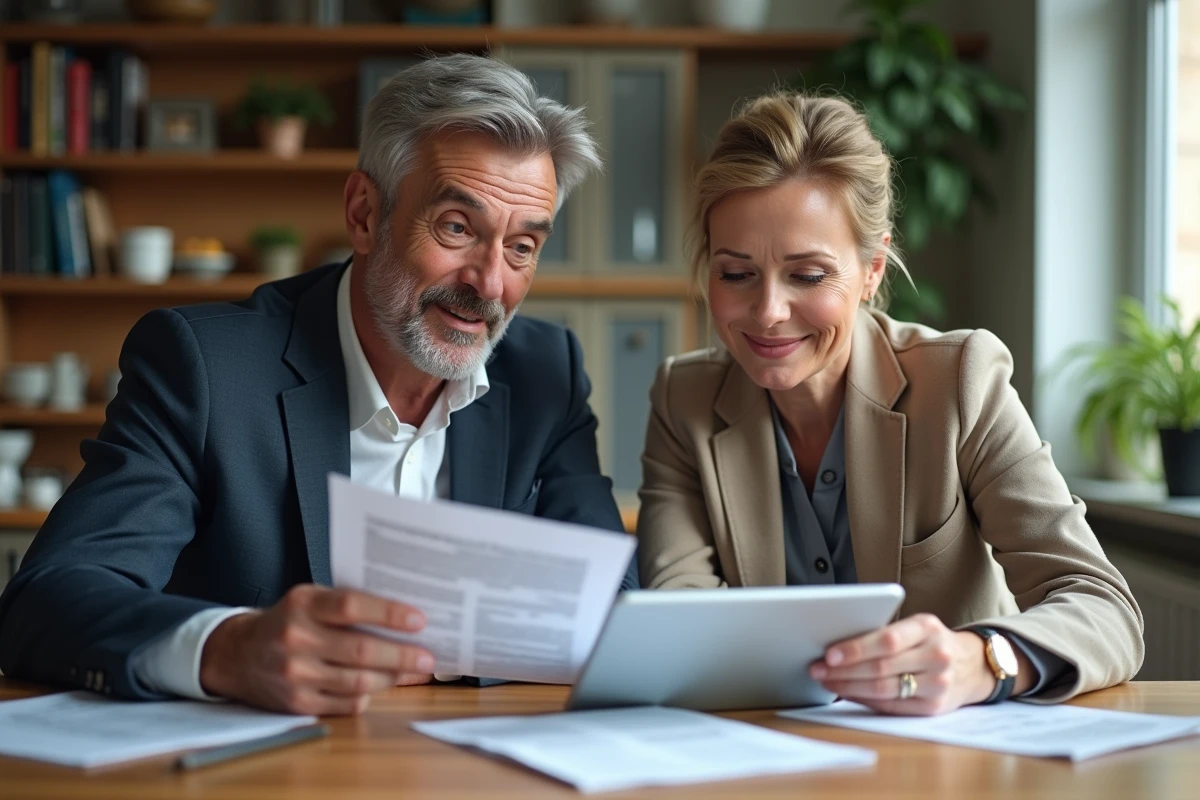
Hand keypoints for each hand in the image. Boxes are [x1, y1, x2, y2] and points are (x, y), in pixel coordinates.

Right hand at [200, 585, 434, 715]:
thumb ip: (347, 605)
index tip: (419, 621)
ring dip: (392, 678)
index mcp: (303, 604)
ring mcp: (296, 674)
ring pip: (358, 682)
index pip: (352, 606)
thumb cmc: (286, 621)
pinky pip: (346, 703)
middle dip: (402, 656)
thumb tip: (403, 620)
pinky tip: (380, 686)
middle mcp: (297, 639)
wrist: (236, 654)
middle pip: (361, 651)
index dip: (389, 613)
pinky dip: (368, 695)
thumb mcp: (310, 600)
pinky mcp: (297, 703)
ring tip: (412, 672)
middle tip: (428, 657)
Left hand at [808, 613, 996, 715]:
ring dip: (849, 687)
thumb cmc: (931, 641)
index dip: (856, 648)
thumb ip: (886, 633)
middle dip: (843, 670)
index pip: (888, 640)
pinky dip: (865, 700)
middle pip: (881, 667)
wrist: (972, 665)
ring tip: (826, 681)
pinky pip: (892, 705)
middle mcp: (936, 655)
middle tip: (817, 669)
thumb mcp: (917, 626)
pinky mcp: (934, 707)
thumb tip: (838, 647)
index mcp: (928, 627)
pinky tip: (847, 693)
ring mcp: (938, 684)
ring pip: (884, 689)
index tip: (829, 653)